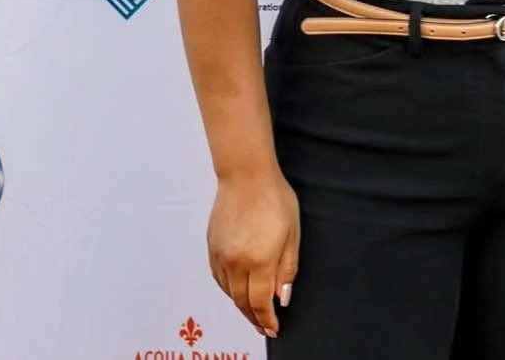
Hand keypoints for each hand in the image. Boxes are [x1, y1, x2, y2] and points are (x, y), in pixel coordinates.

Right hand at [207, 172, 301, 336]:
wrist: (246, 175)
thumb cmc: (273, 198)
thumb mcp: (292, 234)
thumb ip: (287, 269)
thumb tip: (282, 297)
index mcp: (259, 260)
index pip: (260, 302)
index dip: (266, 320)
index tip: (272, 329)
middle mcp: (236, 262)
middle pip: (242, 301)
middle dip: (254, 318)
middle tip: (264, 326)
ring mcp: (220, 255)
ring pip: (228, 292)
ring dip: (241, 305)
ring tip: (253, 312)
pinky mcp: (212, 247)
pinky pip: (218, 278)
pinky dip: (228, 289)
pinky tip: (237, 290)